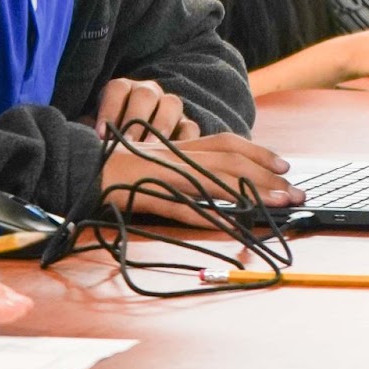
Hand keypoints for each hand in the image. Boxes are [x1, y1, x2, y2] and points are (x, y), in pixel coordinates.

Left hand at [87, 78, 198, 141]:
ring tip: (151, 148)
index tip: (100, 134)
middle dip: (135, 119)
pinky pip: (191, 127)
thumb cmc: (110, 138)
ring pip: (172, 105)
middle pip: (145, 95)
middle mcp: (149, 92)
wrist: (133, 149)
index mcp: (124, 90)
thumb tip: (82, 140)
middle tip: (127, 142)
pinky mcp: (187, 125)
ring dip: (161, 126)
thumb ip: (88, 131)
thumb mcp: (97, 131)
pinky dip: (185, 140)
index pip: (117, 89)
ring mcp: (170, 107)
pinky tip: (174, 155)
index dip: (109, 110)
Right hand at [99, 133, 304, 226]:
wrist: (71, 168)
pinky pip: (181, 207)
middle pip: (230, 161)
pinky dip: (208, 214)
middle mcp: (175, 157)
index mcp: (177, 148)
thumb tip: (216, 185)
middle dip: (268, 175)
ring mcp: (161, 175)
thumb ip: (181, 169)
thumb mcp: (153, 164)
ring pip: (214, 181)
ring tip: (280, 204)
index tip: (285, 167)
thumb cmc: (111, 170)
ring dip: (252, 192)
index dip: (258, 153)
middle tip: (297, 191)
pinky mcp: (145, 195)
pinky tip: (232, 224)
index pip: (226, 144)